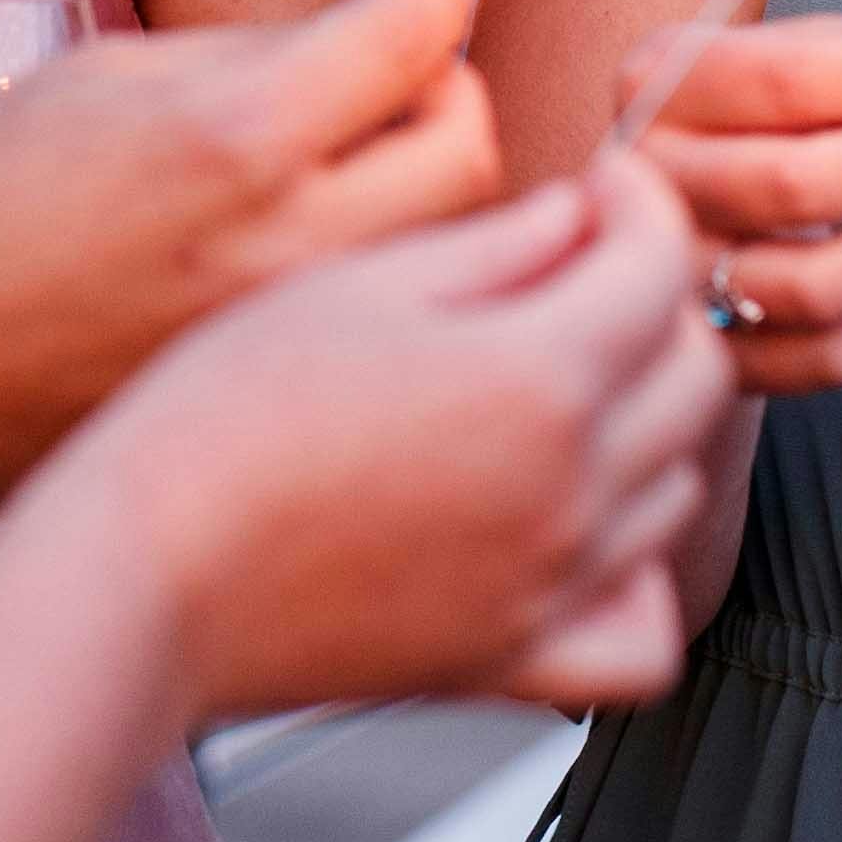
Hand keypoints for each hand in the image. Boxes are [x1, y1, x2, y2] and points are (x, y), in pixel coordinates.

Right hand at [0, 0, 501, 511]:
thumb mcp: (90, 79)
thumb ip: (247, 57)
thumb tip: (369, 35)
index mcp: (231, 138)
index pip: (413, 40)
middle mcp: (279, 246)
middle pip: (469, 154)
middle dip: (450, 98)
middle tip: (406, 84)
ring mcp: (286, 346)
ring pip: (447, 256)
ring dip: (431, 200)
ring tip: (366, 177)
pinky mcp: (267, 413)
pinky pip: (376, 334)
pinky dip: (382, 288)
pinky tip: (323, 272)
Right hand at [38, 149, 728, 720]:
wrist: (146, 568)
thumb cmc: (217, 417)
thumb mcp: (355, 282)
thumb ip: (494, 246)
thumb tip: (576, 219)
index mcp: (533, 378)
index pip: (658, 262)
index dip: (640, 197)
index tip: (604, 180)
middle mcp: (569, 489)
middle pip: (695, 369)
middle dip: (656, 294)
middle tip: (582, 263)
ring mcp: (552, 584)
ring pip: (678, 480)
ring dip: (647, 412)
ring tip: (562, 375)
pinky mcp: (513, 660)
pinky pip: (642, 626)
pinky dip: (638, 570)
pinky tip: (581, 522)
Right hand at [616, 12, 841, 395]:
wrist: (674, 222)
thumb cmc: (752, 122)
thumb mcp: (770, 56)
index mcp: (659, 84)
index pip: (792, 81)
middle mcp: (648, 182)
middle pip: (805, 183)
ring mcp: (675, 279)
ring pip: (820, 282)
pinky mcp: (715, 358)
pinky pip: (829, 358)